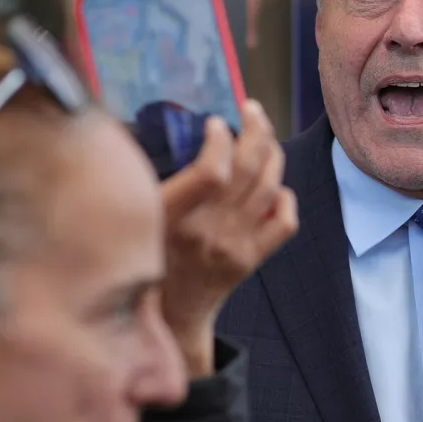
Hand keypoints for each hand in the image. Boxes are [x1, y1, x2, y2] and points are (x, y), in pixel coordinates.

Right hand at [159, 100, 297, 374]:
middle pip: (247, 170)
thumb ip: (153, 175)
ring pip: (269, 188)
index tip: (215, 122)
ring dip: (272, 154)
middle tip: (251, 110)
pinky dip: (285, 197)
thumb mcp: (137, 211)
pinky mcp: (251, 259)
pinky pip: (284, 222)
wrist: (165, 310)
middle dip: (255, 130)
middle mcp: (206, 231)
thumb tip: (170, 124)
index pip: (211, 173)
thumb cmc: (144, 250)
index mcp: (171, 216)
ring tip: (264, 137)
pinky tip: (274, 184)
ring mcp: (233, 246)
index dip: (220, 141)